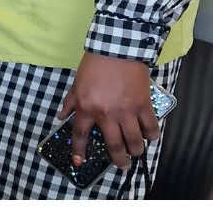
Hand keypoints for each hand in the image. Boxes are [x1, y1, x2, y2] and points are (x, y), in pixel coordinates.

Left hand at [59, 51, 157, 171]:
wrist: (118, 47)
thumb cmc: (96, 64)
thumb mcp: (77, 83)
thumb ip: (70, 102)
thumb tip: (61, 117)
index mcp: (87, 108)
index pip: (80, 135)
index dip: (79, 151)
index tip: (79, 161)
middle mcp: (106, 114)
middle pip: (114, 145)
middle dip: (119, 160)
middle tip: (122, 166)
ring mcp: (127, 111)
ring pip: (134, 140)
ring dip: (136, 150)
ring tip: (136, 152)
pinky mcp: (143, 104)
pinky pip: (150, 125)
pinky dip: (152, 134)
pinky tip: (151, 136)